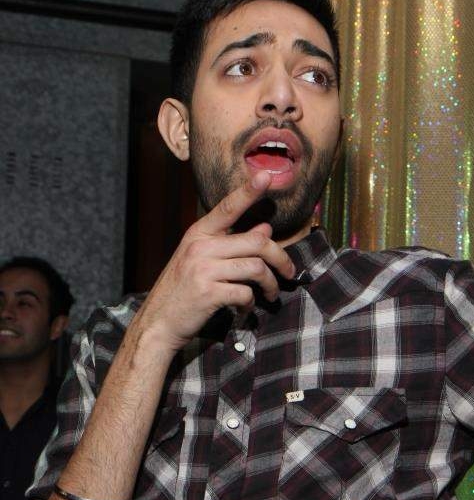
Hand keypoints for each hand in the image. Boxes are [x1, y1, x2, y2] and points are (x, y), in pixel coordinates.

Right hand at [133, 172, 296, 353]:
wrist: (158, 322)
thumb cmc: (183, 291)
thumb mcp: (202, 261)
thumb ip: (232, 244)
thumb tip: (265, 228)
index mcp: (198, 234)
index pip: (228, 207)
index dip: (248, 191)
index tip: (266, 176)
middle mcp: (200, 247)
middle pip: (257, 242)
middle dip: (280, 259)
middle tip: (288, 273)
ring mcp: (203, 269)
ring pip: (256, 268)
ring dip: (270, 285)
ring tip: (270, 295)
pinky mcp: (208, 293)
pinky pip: (245, 293)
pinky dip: (251, 303)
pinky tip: (244, 309)